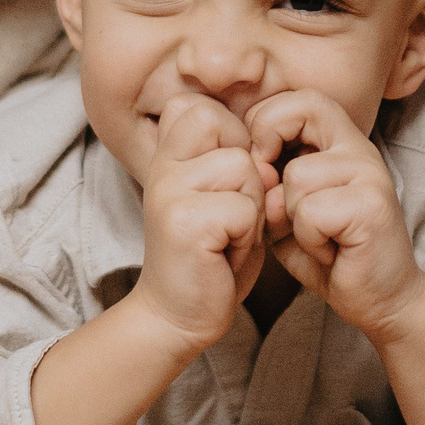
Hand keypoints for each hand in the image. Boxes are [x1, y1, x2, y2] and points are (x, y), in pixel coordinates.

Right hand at [128, 93, 277, 353]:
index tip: (222, 184)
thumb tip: (262, 159)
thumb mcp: (225, 196)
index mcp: (167, 155)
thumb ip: (240, 164)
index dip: (231, 138)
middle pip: (223, 123)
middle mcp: (162, 166)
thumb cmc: (211, 255)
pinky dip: (246, 237)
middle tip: (228, 211)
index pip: (203, 108)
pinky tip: (223, 255)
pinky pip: (244, 209)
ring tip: (227, 236)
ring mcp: (169, 191)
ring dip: (251, 208)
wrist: (177, 316)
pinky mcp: (184, 222)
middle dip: (245, 168)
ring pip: (244, 168)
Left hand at [248, 88, 424, 342]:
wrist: (380, 300)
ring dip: (291, 216)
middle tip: (273, 192)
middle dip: (271, 144)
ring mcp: (371, 176)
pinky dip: (309, 238)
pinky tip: (328, 251)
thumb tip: (252, 165)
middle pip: (306, 107)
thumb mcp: (285, 211)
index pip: (300, 98)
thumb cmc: (329, 253)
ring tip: (314, 235)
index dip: (268, 120)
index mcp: (340, 144)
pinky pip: (311, 211)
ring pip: (297, 175)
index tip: (259, 162)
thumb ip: (267, 183)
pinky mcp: (373, 208)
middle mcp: (360, 150)